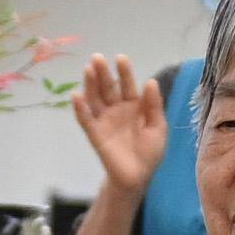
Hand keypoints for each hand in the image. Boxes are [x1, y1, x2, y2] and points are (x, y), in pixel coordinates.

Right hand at [75, 53, 171, 194]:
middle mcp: (117, 109)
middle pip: (108, 88)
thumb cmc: (150, 152)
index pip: (127, 85)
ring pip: (95, 99)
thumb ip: (154, 106)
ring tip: (88, 69)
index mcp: (134, 106)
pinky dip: (80, 108)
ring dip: (90, 85)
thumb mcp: (158, 127)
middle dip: (103, 73)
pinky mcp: (95, 133)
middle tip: (97, 58)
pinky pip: (86, 119)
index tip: (121, 59)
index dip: (125, 72)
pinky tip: (76, 96)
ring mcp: (104, 120)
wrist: (138, 177)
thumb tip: (150, 81)